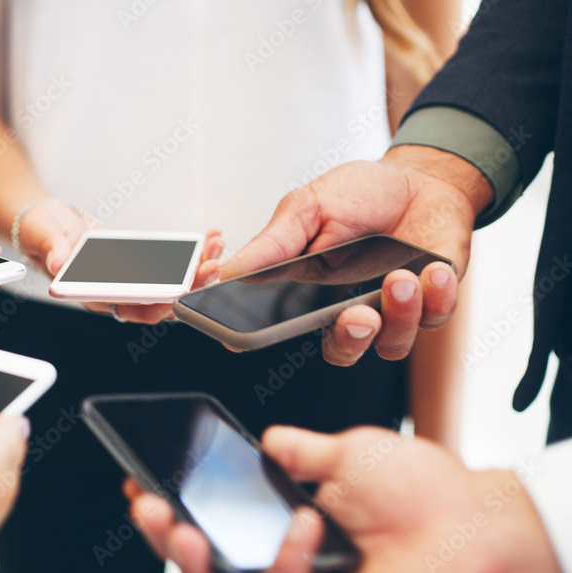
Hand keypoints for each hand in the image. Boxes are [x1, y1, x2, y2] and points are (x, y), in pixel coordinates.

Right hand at [18, 198, 223, 323]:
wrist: (48, 223)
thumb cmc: (42, 234)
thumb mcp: (42, 236)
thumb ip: (53, 250)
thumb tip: (60, 264)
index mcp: (91, 294)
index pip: (127, 307)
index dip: (155, 304)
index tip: (178, 294)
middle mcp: (114, 293)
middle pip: (158, 300)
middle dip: (188, 286)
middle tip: (210, 269)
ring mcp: (129, 281)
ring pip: (170, 284)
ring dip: (196, 269)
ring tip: (217, 248)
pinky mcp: (140, 267)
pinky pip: (170, 266)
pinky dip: (191, 254)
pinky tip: (209, 239)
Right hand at [126, 427, 560, 572]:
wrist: (472, 529)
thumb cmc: (423, 492)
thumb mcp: (348, 454)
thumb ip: (299, 451)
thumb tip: (268, 440)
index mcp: (290, 517)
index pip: (217, 517)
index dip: (177, 505)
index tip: (144, 487)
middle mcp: (288, 553)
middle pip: (207, 556)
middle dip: (166, 535)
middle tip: (149, 509)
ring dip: (191, 554)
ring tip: (181, 526)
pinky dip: (286, 553)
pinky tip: (307, 523)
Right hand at [221, 146, 493, 364]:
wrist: (420, 178)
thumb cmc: (361, 193)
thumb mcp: (306, 208)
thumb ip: (272, 243)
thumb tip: (227, 272)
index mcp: (308, 290)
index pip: (282, 327)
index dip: (266, 336)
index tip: (257, 335)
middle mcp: (347, 307)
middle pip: (342, 349)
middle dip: (349, 338)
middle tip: (357, 316)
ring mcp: (392, 309)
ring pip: (390, 343)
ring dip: (398, 316)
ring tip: (400, 277)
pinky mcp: (432, 302)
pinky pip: (434, 318)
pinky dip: (436, 298)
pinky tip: (432, 269)